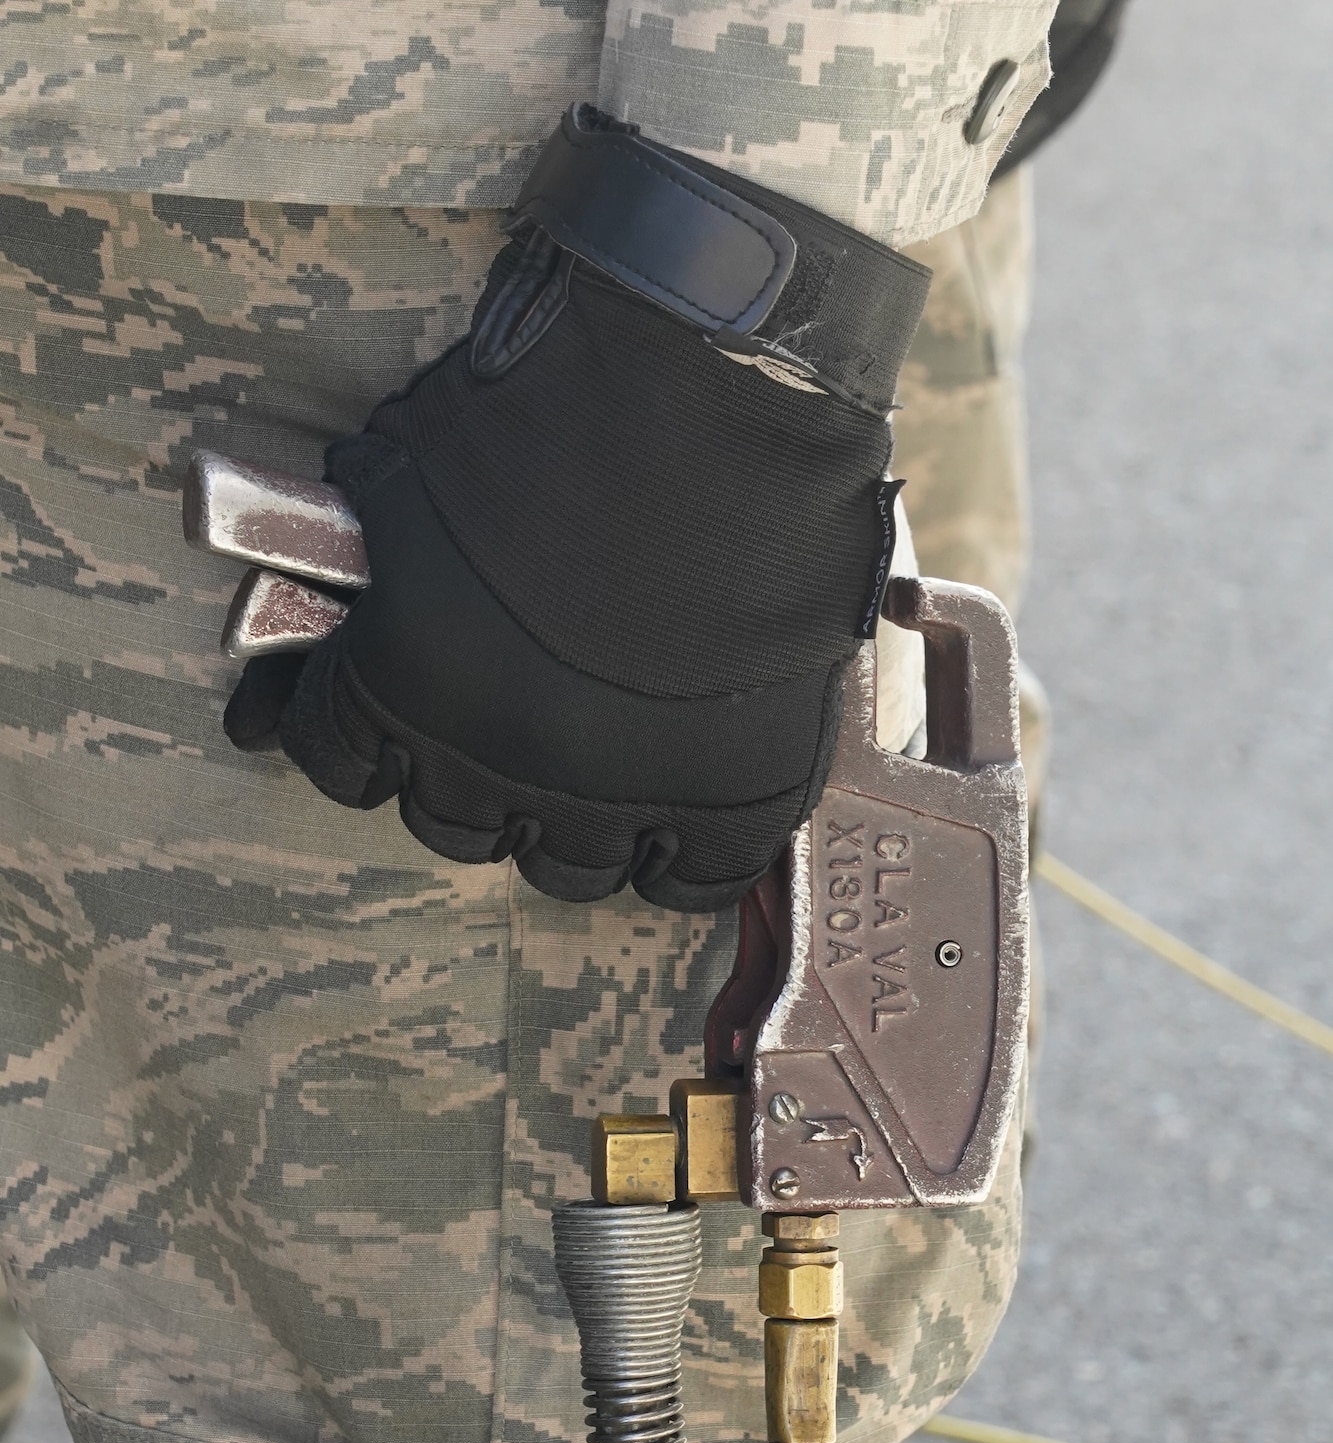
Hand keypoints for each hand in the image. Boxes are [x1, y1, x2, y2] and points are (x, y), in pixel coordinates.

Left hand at [223, 106, 928, 909]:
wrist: (721, 377)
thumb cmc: (554, 395)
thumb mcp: (405, 459)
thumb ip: (360, 552)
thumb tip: (326, 586)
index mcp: (406, 684)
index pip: (334, 759)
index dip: (342, 732)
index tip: (355, 712)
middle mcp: (499, 764)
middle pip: (447, 825)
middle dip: (452, 781)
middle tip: (484, 729)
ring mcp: (620, 792)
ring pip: (563, 868)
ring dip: (558, 827)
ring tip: (579, 778)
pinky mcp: (730, 792)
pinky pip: (689, 880)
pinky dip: (674, 861)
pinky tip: (668, 827)